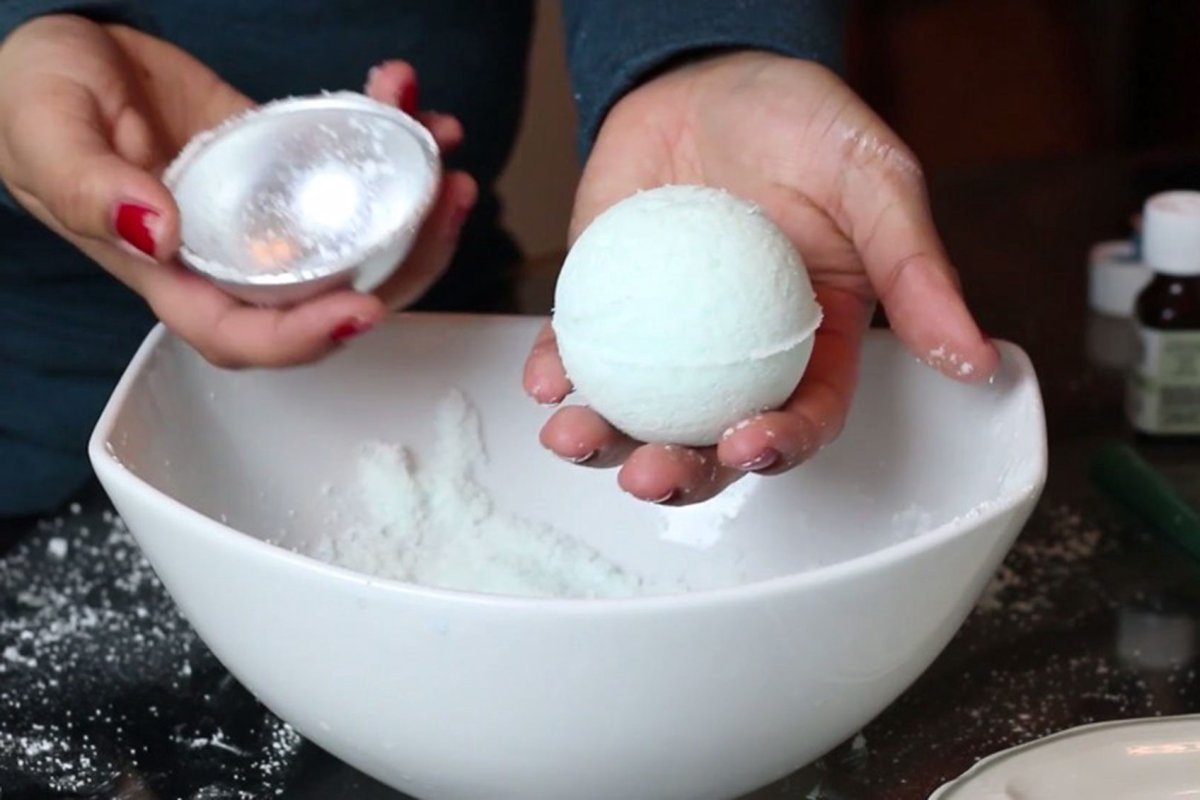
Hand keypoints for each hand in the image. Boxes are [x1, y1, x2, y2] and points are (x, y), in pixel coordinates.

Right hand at [0, 16, 474, 367]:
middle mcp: (233, 259)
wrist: (67, 57)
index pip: (245, 334)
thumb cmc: (34, 99)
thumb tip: (157, 232)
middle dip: (403, 263)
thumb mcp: (46, 130)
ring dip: (415, 204)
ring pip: (359, 239)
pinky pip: (351, 175)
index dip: (306, 336)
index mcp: (173, 274)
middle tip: (445, 200)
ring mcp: (268, 218)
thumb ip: (88, 187)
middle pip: (332, 296)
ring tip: (442, 147)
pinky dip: (390, 147)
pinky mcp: (289, 172)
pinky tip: (411, 110)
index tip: (361, 308)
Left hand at [524, 52, 996, 504]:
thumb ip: (916, 270)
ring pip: (637, 412)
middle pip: (708, 439)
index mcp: (811, 343)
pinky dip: (559, 369)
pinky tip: (545, 379)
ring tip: (576, 437)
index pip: (801, 415)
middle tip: (648, 476)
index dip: (779, 446)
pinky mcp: (607, 304)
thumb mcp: (875, 182)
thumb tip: (971, 357)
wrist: (709, 75)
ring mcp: (665, 338)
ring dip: (605, 439)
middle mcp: (735, 356)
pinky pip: (580, 350)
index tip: (750, 445)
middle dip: (677, 473)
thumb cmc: (801, 124)